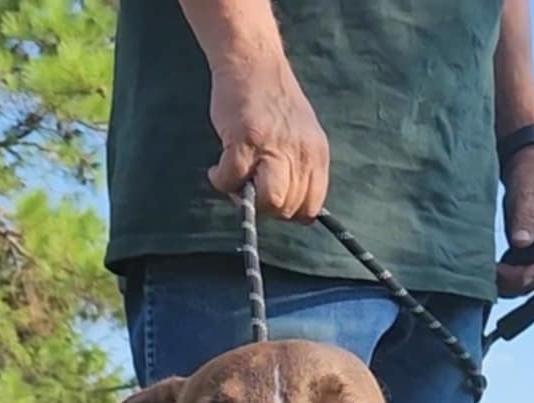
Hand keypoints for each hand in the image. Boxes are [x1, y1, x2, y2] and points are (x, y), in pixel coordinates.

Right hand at [207, 54, 328, 221]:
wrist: (253, 61)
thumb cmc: (272, 101)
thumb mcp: (301, 136)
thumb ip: (299, 168)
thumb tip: (289, 209)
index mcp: (316, 154)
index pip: (311, 207)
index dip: (289, 211)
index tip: (273, 198)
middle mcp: (299, 153)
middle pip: (288, 209)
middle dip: (265, 207)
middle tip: (250, 186)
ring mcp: (273, 147)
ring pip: (269, 202)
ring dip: (247, 200)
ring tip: (236, 180)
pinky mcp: (245, 141)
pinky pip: (231, 181)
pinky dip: (220, 180)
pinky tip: (217, 169)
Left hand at [497, 146, 533, 295]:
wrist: (529, 179)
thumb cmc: (533, 183)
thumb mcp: (528, 196)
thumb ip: (526, 218)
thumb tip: (522, 242)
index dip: (532, 274)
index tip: (509, 273)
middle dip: (516, 282)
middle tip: (493, 271)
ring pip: (530, 287)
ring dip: (509, 286)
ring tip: (490, 271)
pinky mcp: (533, 265)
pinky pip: (521, 283)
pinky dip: (506, 283)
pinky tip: (492, 272)